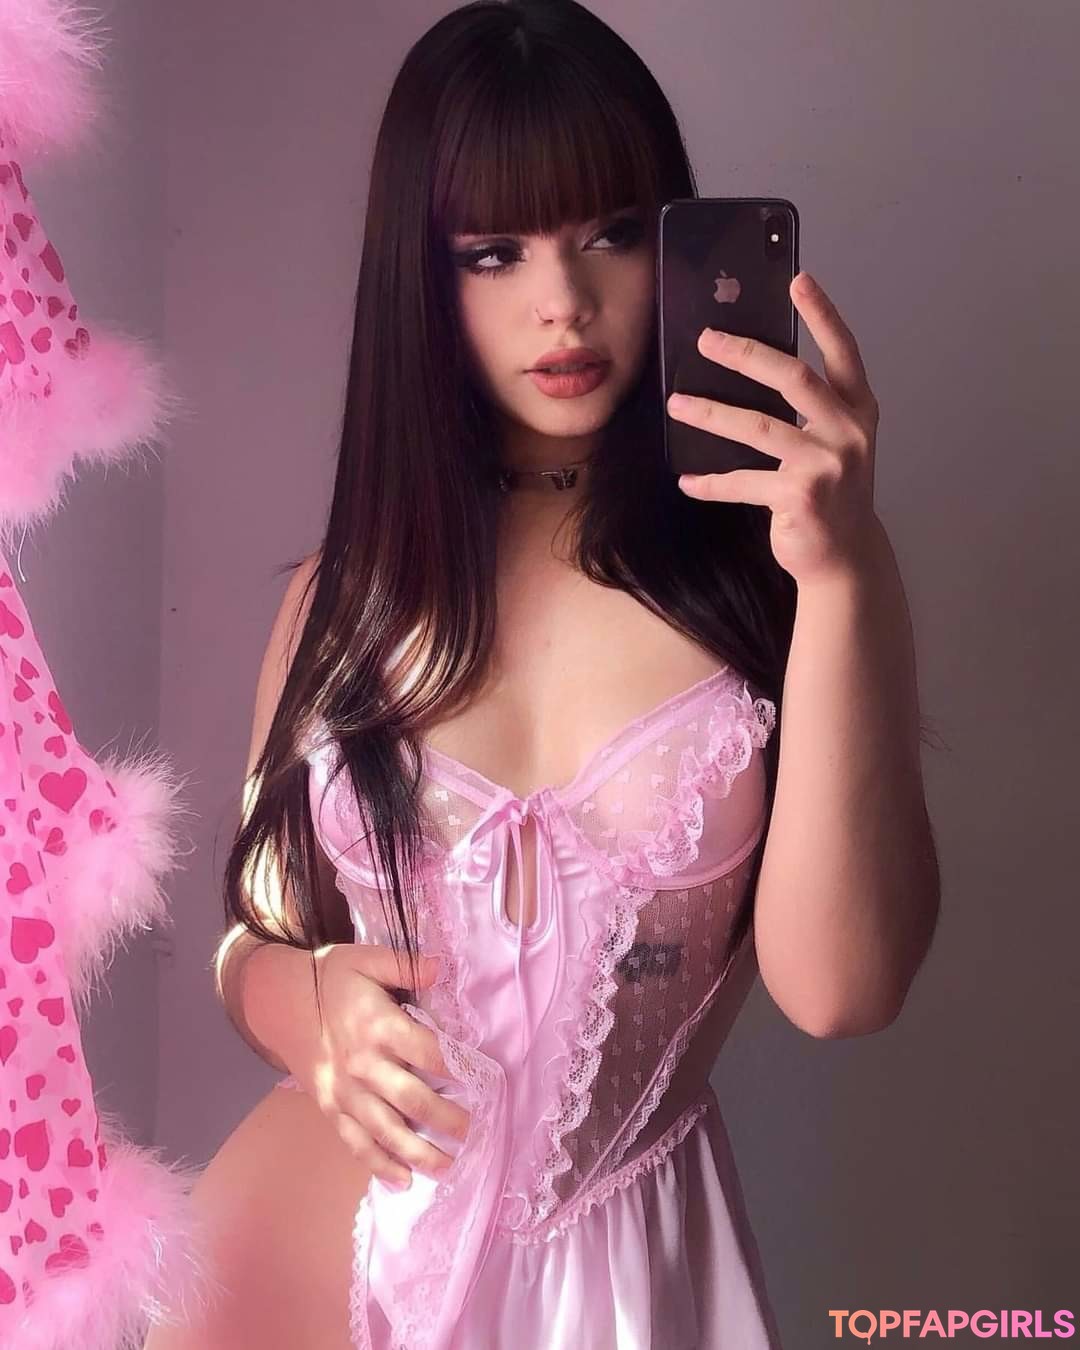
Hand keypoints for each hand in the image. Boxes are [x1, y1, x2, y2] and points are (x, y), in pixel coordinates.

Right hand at [301, 943, 471, 1188]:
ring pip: (386, 1130)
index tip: (486, 1082)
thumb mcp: (366, 958)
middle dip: (447, 1120)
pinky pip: (355, 1142)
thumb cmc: (330, 978)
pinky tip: (403, 1181)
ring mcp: (344, 1091)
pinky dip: (378, 1165)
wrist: (279, 1002)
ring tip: (451, 1168)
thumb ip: (406, 964)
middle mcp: (363, 1064)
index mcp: (378, 1026)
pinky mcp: (330, 1108)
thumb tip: (444, 967)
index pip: (427, 1052)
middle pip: (412, 1099)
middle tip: (477, 1134)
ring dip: (419, 1152)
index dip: (458, 1069)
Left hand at [667, 271, 883, 587]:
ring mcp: (825, 466)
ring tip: (677, 404)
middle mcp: (848, 432)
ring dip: (711, 413)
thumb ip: (810, 408)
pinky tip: (687, 480)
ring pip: (759, 427)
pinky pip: (743, 482)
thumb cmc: (832, 491)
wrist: (846, 556)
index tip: (798, 281)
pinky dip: (711, 483)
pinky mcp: (799, 497)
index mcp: (858, 410)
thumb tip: (753, 365)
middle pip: (794, 379)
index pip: (842, 352)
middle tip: (707, 340)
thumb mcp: (832, 442)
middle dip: (747, 354)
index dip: (823, 314)